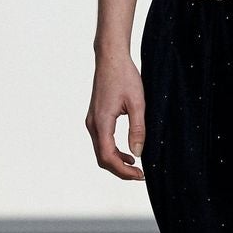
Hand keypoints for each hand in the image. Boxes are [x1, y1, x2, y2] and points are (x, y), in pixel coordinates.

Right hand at [86, 52, 146, 180]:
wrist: (110, 58)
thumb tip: (138, 153)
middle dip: (120, 170)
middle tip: (140, 175)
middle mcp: (92, 124)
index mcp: (102, 122)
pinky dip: (113, 151)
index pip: (108, 157)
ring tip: (136, 167)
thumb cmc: (124, 76)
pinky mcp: (95, 118)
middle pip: (102, 158)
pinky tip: (128, 153)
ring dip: (117, 162)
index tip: (140, 175)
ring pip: (101, 151)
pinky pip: (101, 141)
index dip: (123, 170)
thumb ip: (138, 129)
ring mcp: (92, 121)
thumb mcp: (137, 103)